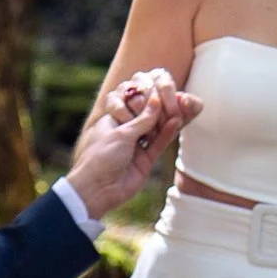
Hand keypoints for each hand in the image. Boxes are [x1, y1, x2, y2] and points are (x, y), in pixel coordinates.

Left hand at [67, 70, 198, 221]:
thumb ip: (142, 118)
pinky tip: (177, 122)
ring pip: (154, 130)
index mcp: (112, 121)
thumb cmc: (101, 156)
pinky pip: (158, 144)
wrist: (97, 189)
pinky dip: (167, 134)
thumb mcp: (122, 133)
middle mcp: (125, 132)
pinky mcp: (145, 160)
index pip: (132, 105)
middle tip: (173, 96)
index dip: (145, 98)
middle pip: (145, 117)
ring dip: (165, 120)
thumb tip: (156, 99)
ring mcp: (136, 146)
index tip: (157, 88)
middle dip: (158, 109)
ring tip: (179, 107)